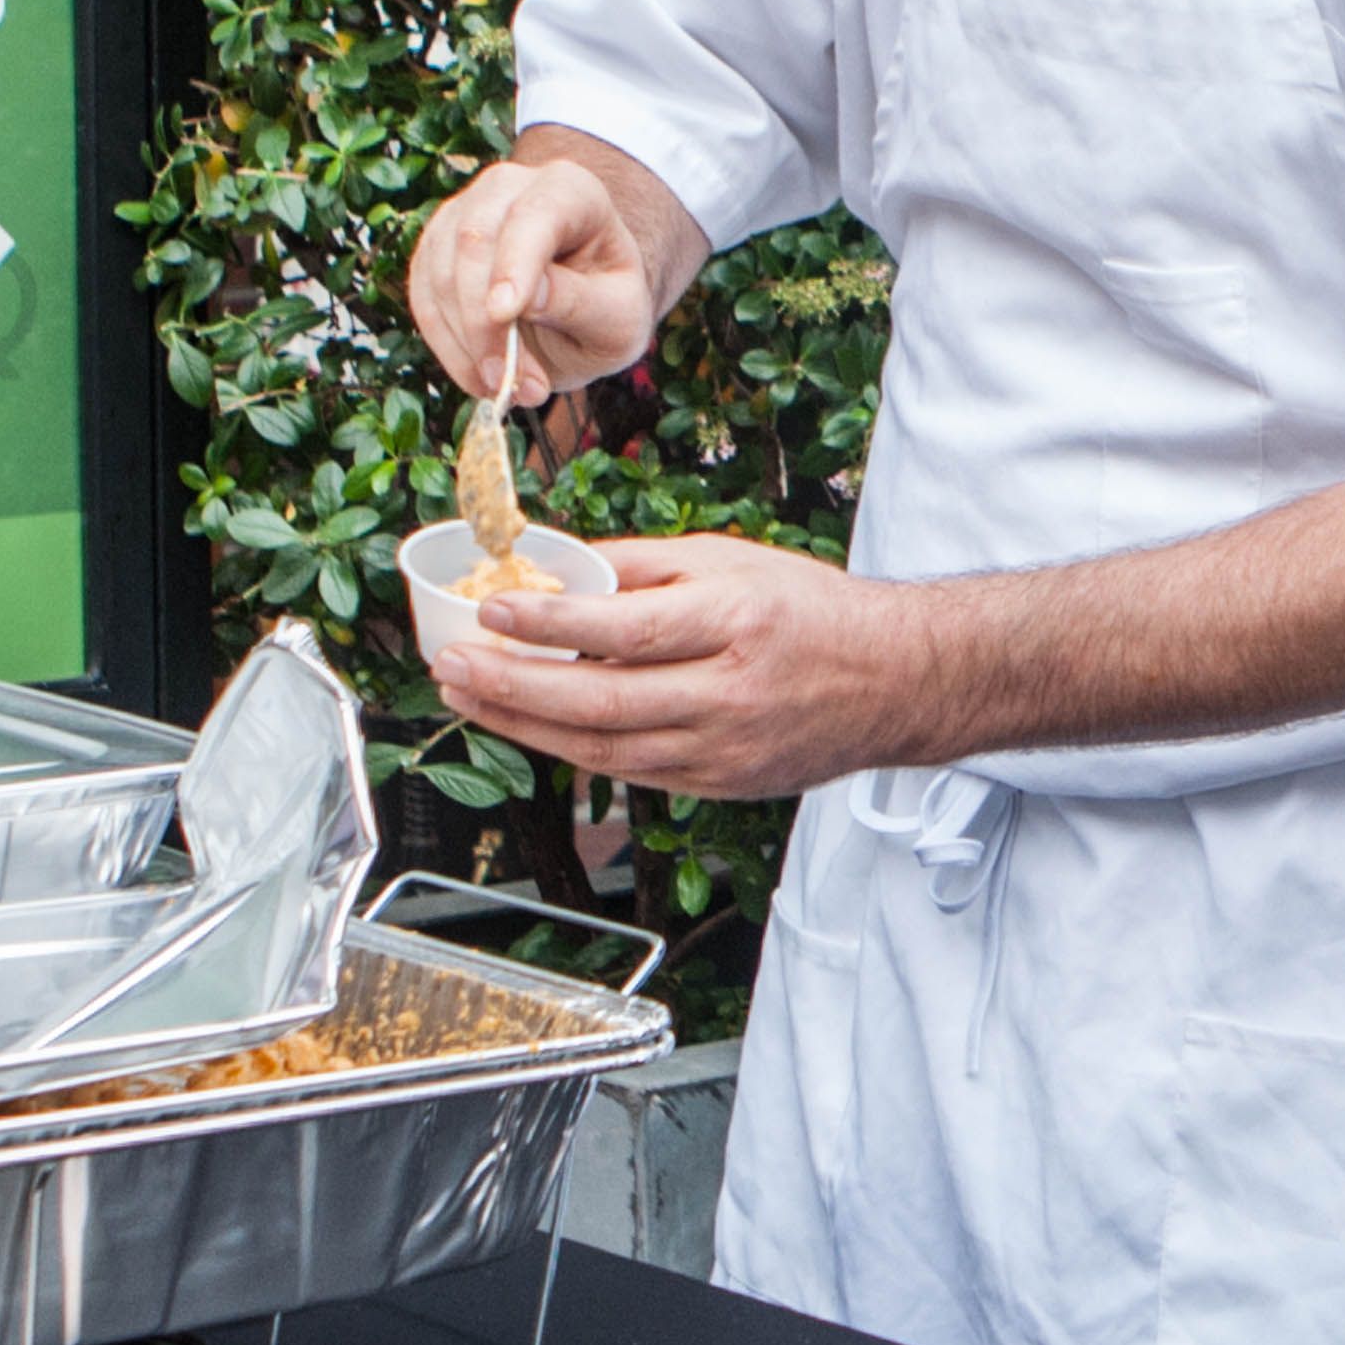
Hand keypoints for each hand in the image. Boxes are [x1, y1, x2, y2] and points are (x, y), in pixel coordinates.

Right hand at [407, 156, 657, 402]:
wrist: (581, 306)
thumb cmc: (608, 305)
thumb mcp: (619, 317)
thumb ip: (580, 303)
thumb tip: (527, 299)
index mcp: (572, 190)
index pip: (537, 214)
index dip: (515, 261)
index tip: (504, 314)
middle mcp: (510, 187)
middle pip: (475, 240)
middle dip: (485, 322)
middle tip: (512, 384)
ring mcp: (464, 212)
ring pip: (440, 273)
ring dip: (467, 344)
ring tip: (508, 388)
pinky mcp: (435, 249)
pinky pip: (423, 299)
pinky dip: (447, 347)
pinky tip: (481, 378)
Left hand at [428, 533, 916, 798]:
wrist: (894, 681)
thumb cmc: (810, 610)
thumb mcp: (732, 560)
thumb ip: (643, 564)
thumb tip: (558, 562)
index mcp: (738, 621)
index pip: (630, 628)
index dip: (554, 624)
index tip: (492, 610)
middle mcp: (732, 692)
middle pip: (604, 700)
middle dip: (514, 686)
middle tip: (451, 666)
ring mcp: (726, 749)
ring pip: (606, 750)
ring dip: (526, 725)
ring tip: (468, 697)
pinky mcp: (722, 784)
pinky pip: (631, 773)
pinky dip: (573, 750)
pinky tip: (531, 726)